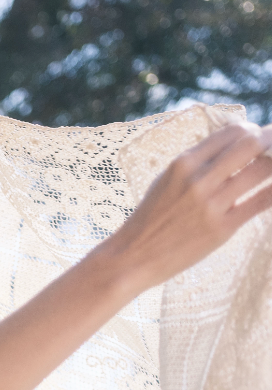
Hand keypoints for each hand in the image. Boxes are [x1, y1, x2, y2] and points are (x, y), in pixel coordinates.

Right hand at [103, 121, 271, 292]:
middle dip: (270, 140)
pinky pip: (260, 202)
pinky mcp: (221, 229)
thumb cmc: (149, 220)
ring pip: (261, 171)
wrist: (132, 258)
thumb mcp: (165, 181)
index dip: (251, 130)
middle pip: (251, 145)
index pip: (231, 133)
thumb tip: (230, 149)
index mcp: (183, 163)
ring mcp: (211, 205)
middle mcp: (198, 180)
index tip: (256, 137)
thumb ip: (195, 164)